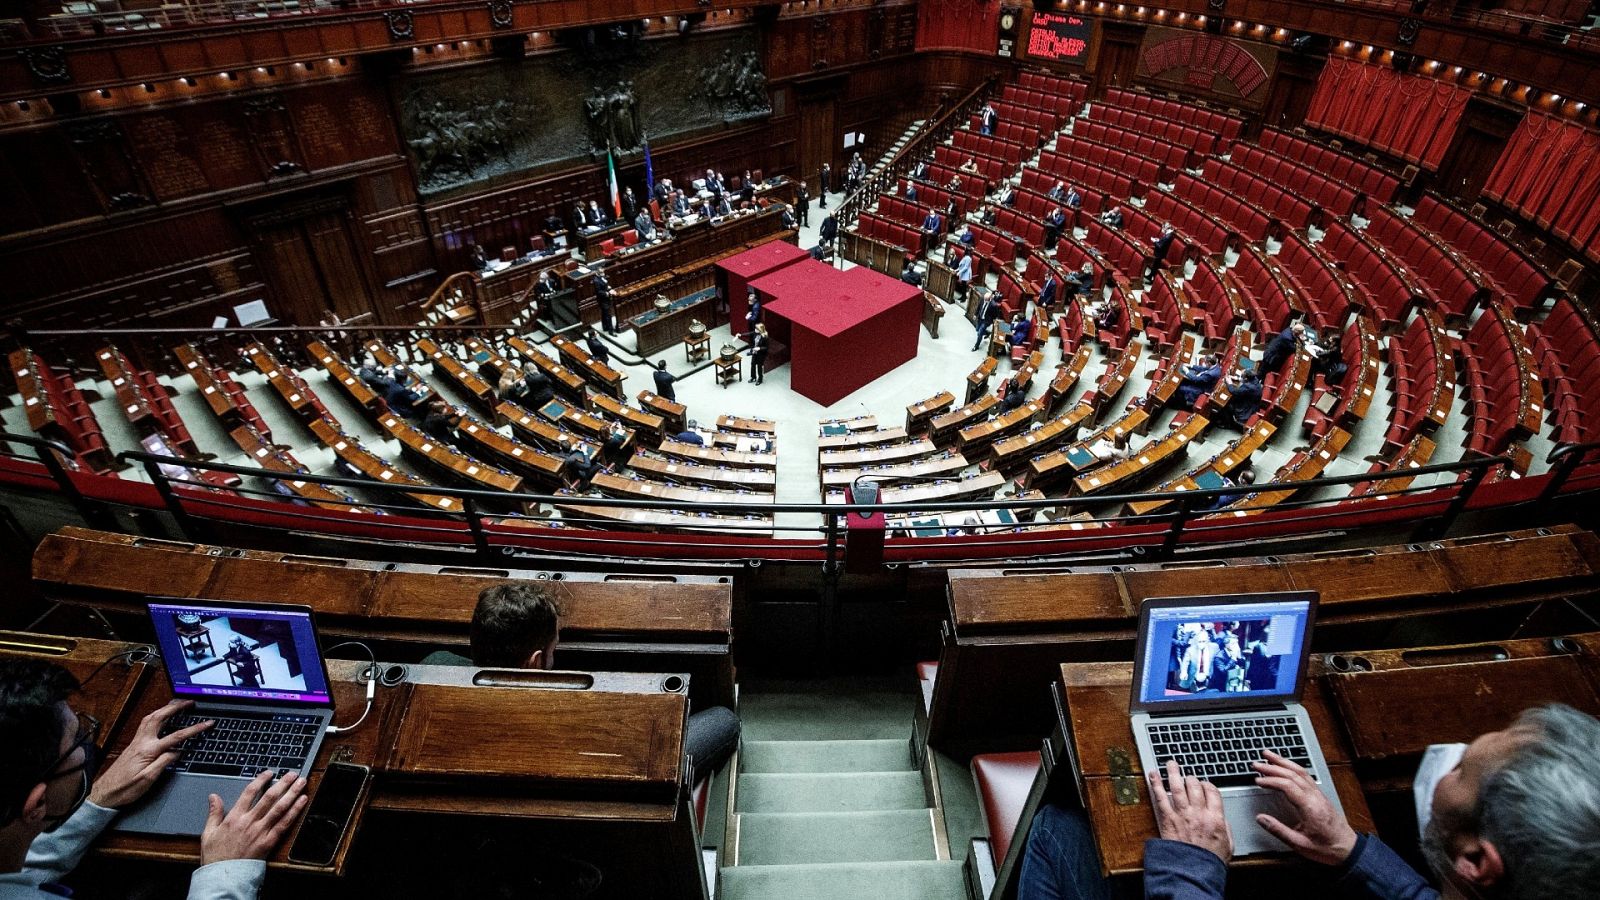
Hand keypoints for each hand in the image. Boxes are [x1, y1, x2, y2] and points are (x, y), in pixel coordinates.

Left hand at [88, 700, 210, 808]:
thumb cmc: (124, 789)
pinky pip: (144, 724)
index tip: (206, 724)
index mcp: (148, 750)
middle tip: (189, 702)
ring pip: (150, 718)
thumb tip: (177, 752)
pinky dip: (155, 716)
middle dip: (176, 707)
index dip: (194, 729)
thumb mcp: (148, 780)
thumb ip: (164, 763)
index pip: (176, 736)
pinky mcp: (132, 745)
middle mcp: (141, 742)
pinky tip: (159, 718)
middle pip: (159, 717)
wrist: (104, 794)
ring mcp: (135, 742)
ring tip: (175, 705)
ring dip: (164, 709)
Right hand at [200, 771, 308, 864]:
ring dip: (292, 793)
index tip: (270, 773)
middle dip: (283, 783)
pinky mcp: (269, 841)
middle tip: (292, 774)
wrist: (223, 876)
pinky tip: (302, 801)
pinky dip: (295, 811)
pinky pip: (285, 823)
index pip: (250, 792)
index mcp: (234, 817)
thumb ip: (213, 813)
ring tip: (301, 782)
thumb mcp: (208, 833)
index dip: (261, 780)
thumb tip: (213, 796)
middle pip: (269, 797)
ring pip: (280, 807)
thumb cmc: (216, 856)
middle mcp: (249, 821)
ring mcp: (261, 831)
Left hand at [1148, 760, 1232, 861]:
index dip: (1207, 784)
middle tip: (1186, 775)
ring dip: (1173, 772)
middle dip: (1190, 778)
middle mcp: (1198, 813)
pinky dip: (1156, 785)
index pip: (1212, 792)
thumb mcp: (1228, 845)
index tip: (1203, 783)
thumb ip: (1225, 827)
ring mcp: (1182, 815)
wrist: (1193, 872)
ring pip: (1177, 787)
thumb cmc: (1210, 862)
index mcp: (1215, 818)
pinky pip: (1160, 798)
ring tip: (1170, 764)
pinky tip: (1153, 775)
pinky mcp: (1167, 820)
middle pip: (1194, 786)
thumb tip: (1221, 816)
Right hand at [1252, 750, 1357, 864]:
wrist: (1348, 849)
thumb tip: (1261, 819)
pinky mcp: (1320, 795)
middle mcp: (1315, 796)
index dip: (1271, 780)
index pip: (1287, 785)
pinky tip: (1286, 765)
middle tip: (1256, 764)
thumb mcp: (1299, 845)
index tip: (1257, 780)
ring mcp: (1319, 794)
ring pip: (1300, 771)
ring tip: (1269, 755)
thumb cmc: (1326, 848)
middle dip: (1273, 766)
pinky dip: (1293, 767)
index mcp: (1310, 807)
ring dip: (1283, 762)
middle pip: (1292, 774)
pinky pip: (1305, 775)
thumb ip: (1278, 830)